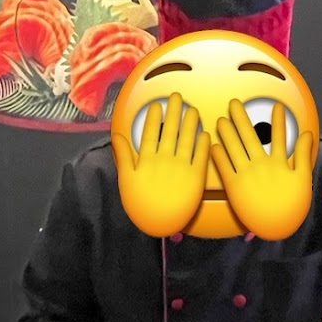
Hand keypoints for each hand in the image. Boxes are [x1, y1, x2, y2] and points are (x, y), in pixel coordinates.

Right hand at [112, 92, 207, 238]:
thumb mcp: (126, 180)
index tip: (158, 104)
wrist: (159, 224)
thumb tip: (115, 136)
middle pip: (170, 130)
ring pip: (186, 139)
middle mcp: (164, 160)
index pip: (150, 132)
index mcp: (147, 160)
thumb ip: (122, 156)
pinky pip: (200, 156)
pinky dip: (202, 144)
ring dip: (190, 123)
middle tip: (179, 97)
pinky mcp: (195, 178)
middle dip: (174, 111)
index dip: (154, 117)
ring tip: (193, 109)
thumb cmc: (140, 205)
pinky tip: (205, 133)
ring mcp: (180, 168)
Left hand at [207, 97, 314, 240]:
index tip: (276, 105)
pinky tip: (213, 146)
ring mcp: (247, 175)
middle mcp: (261, 166)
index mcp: (279, 163)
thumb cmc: (292, 207)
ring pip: (235, 148)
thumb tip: (308, 135)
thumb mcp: (303, 179)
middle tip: (233, 103)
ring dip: (227, 132)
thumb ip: (304, 155)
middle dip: (241, 117)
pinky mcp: (234, 187)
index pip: (279, 136)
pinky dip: (219, 156)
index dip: (278, 119)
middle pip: (250, 136)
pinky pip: (224, 168)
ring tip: (221, 119)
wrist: (276, 227)